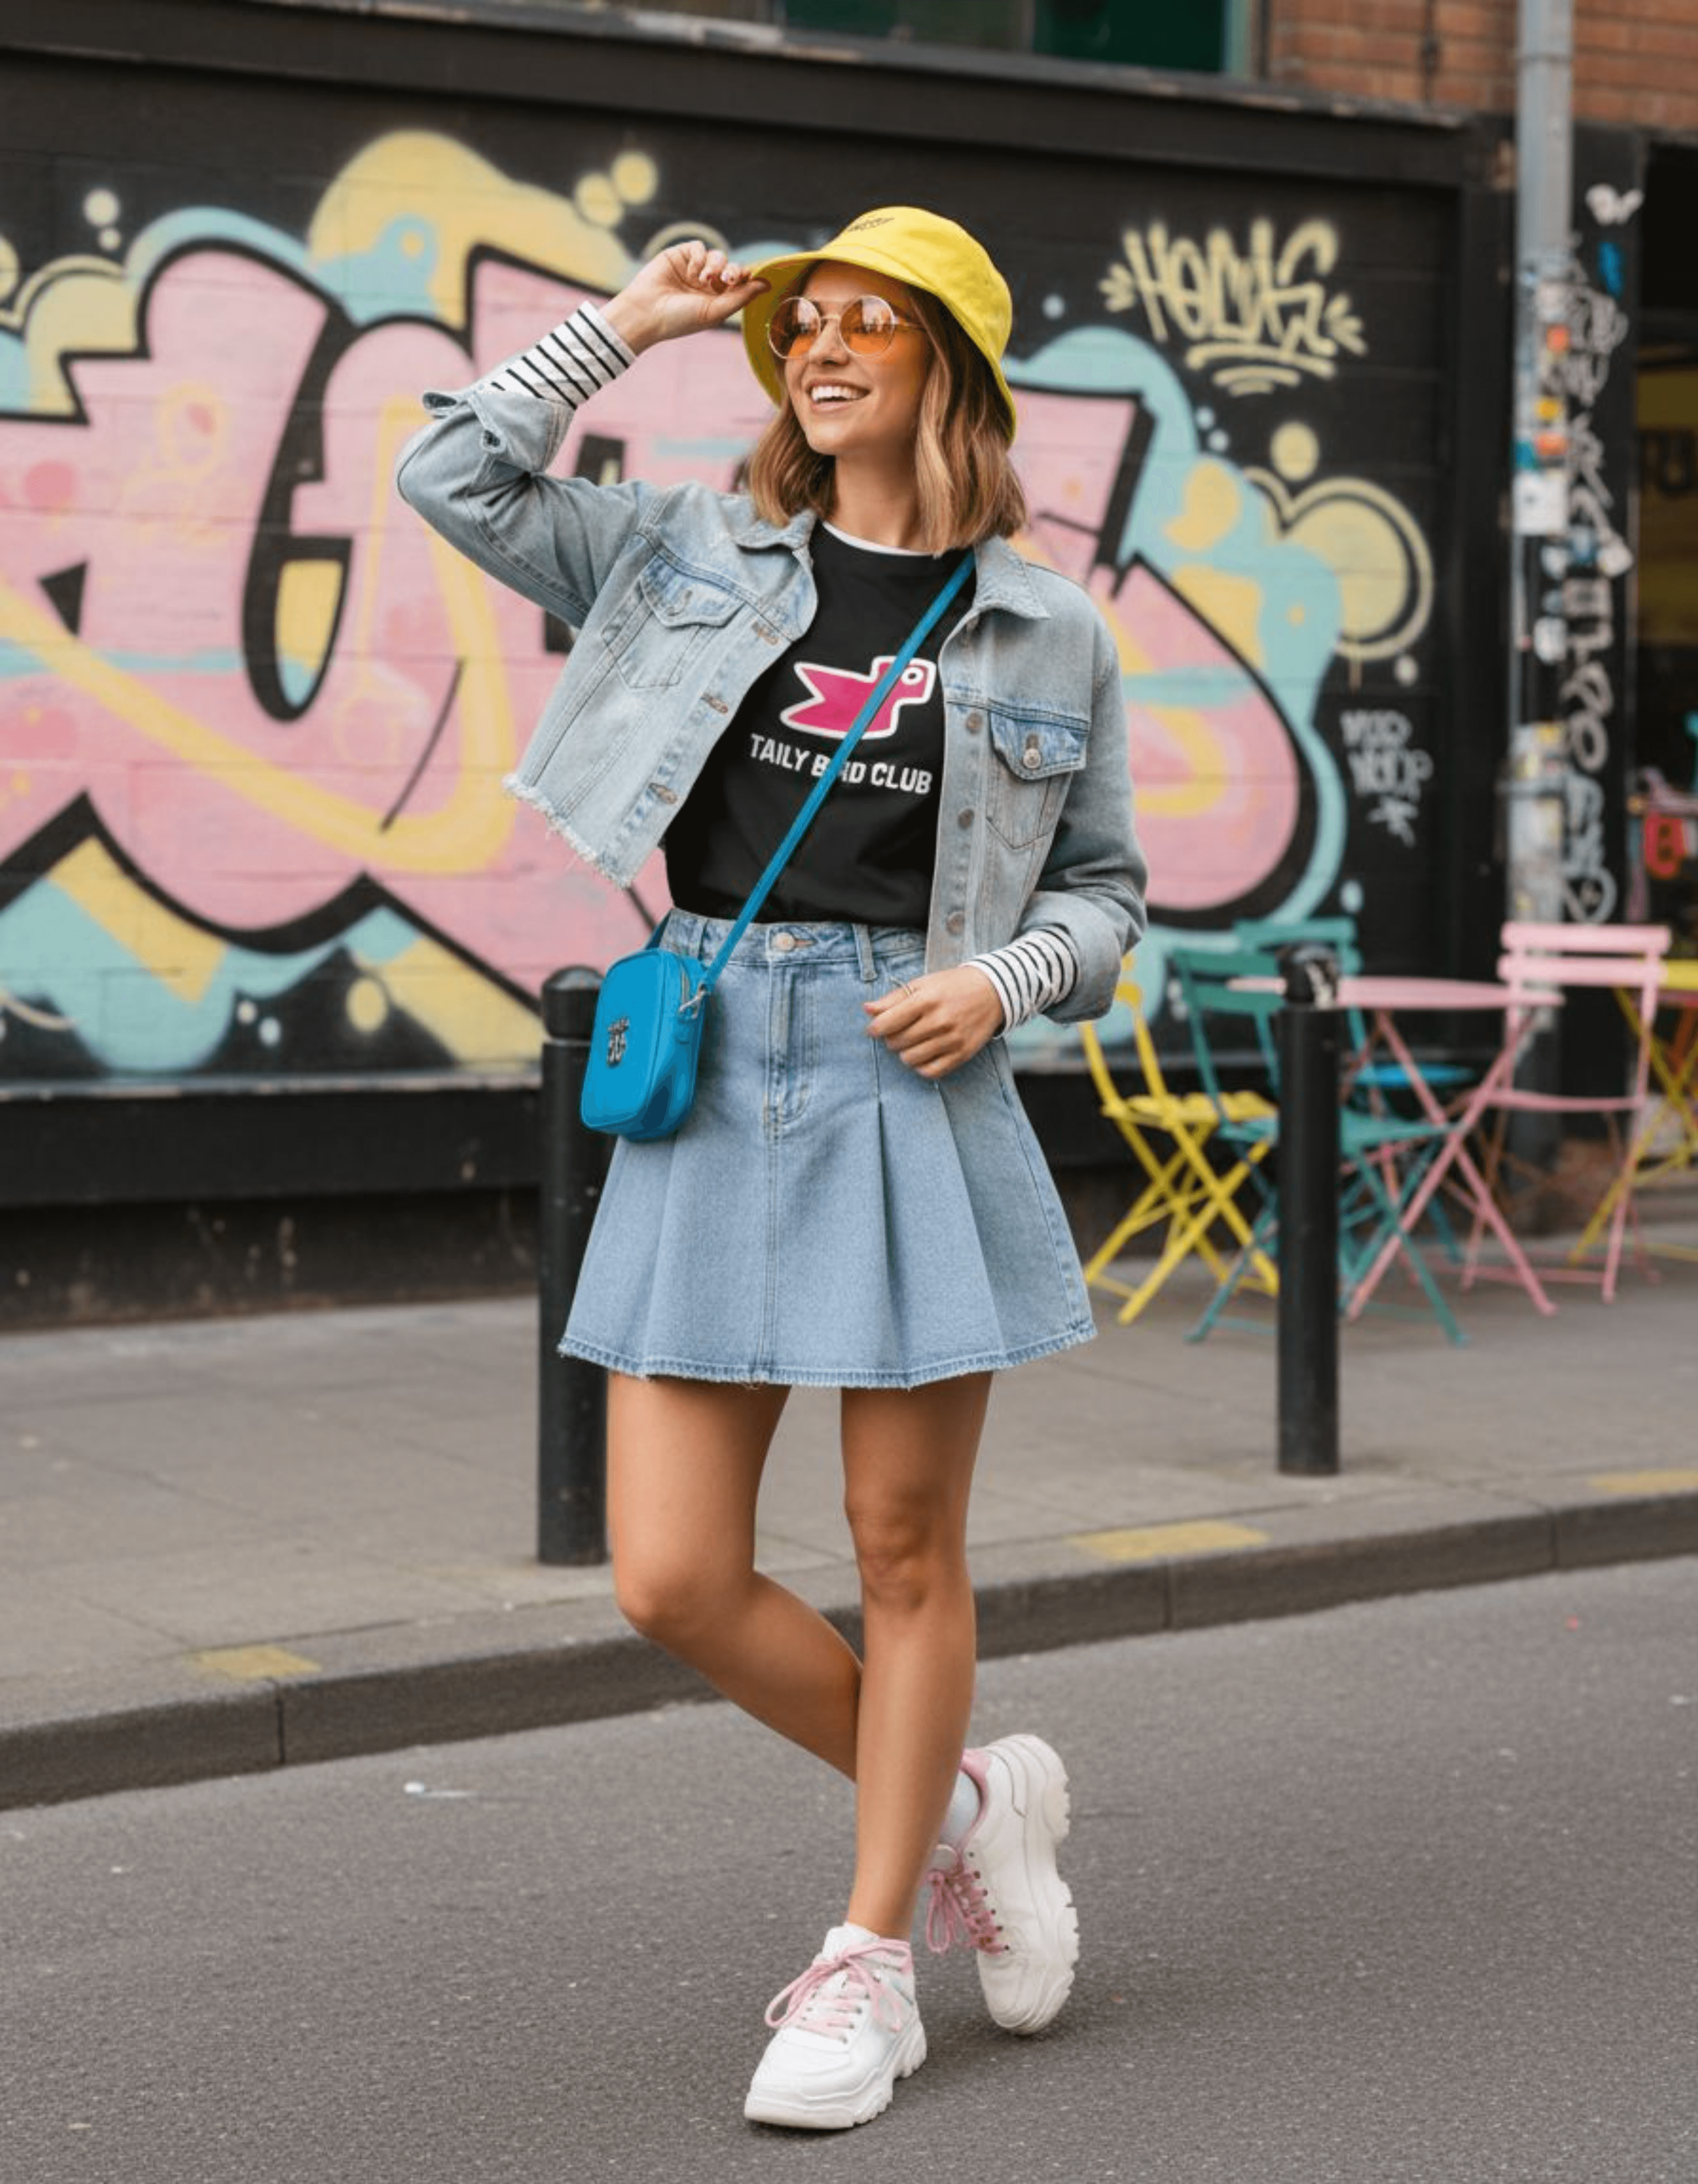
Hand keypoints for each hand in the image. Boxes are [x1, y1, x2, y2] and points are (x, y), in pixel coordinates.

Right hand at [601, 240, 768, 353]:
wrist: (646, 312)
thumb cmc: (679, 319)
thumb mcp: (714, 312)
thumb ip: (741, 297)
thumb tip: (767, 284)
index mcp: (717, 300)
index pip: (740, 283)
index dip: (747, 278)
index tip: (751, 278)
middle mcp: (707, 284)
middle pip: (732, 267)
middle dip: (733, 271)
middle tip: (728, 280)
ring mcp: (694, 269)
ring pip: (717, 255)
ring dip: (715, 265)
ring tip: (703, 279)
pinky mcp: (680, 255)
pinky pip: (699, 247)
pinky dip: (699, 257)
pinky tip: (691, 271)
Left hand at [863, 967, 1004, 1079]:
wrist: (992, 991)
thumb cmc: (952, 986)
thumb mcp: (923, 984)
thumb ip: (893, 998)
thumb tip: (867, 1009)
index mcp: (927, 1000)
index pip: (887, 1022)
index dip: (875, 1028)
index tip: (875, 1029)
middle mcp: (939, 1021)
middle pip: (897, 1042)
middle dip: (891, 1039)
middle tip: (898, 1032)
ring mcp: (952, 1040)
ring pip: (910, 1059)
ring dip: (905, 1053)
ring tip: (911, 1042)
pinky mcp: (962, 1054)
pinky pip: (930, 1071)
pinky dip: (921, 1066)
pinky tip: (923, 1054)